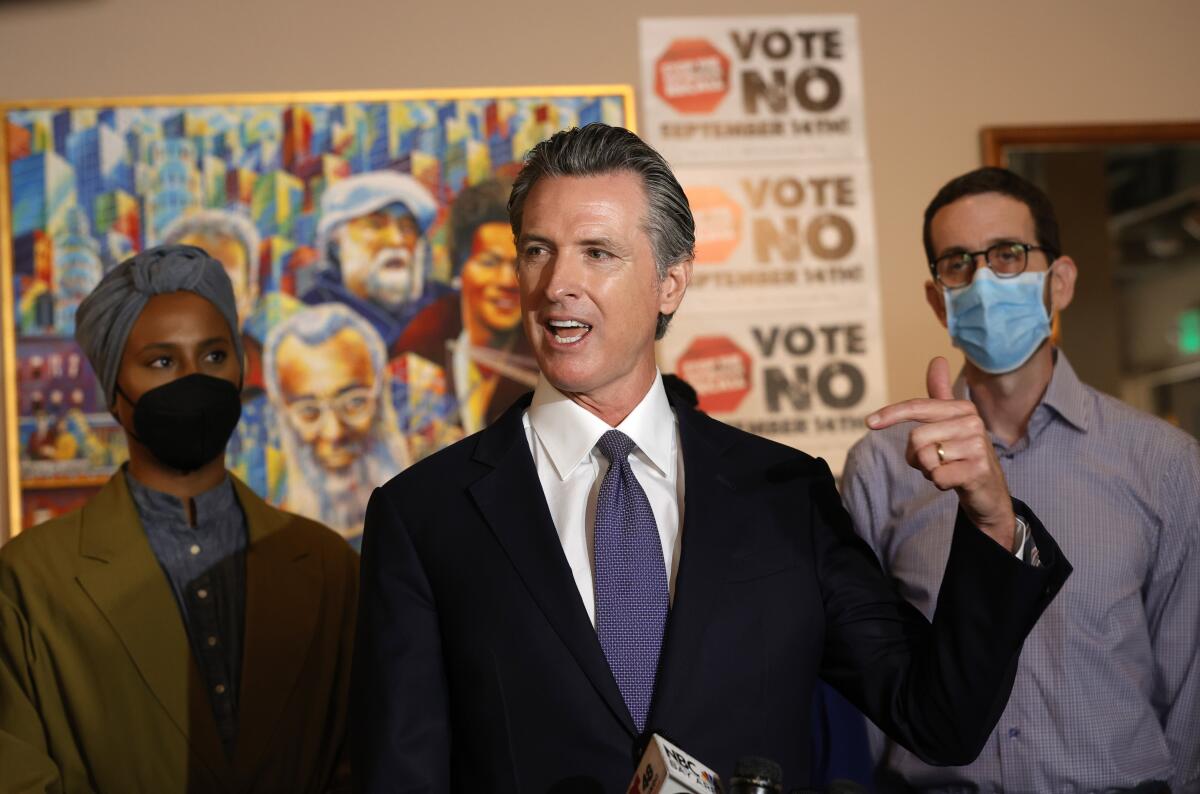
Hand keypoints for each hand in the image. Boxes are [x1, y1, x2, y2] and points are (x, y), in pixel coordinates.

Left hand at [866, 357, 1015, 549]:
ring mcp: (978, 446)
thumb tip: (937, 358)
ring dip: (928, 469)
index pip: (917, 407)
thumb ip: (941, 393)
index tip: (868, 422)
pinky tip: (955, 480)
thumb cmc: (962, 454)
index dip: (891, 414)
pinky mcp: (978, 470)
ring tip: (947, 468)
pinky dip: (939, 482)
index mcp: (962, 408)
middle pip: (916, 438)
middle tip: (936, 461)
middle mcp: (973, 422)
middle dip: (916, 456)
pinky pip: (937, 476)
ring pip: (924, 458)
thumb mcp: (951, 422)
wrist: (988, 490)